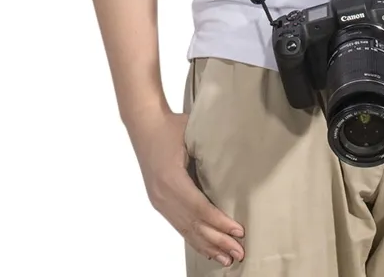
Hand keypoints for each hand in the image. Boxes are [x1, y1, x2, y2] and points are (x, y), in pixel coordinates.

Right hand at [128, 109, 245, 266]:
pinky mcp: (159, 201)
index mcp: (171, 180)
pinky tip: (206, 249)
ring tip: (226, 259)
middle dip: (218, 241)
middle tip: (239, 253)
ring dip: (207, 245)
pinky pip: (178, 225)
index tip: (238, 230)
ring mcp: (159, 200)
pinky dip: (194, 239)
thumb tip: (233, 166)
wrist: (144, 124)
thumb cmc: (170, 126)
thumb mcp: (191, 136)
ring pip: (186, 230)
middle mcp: (163, 195)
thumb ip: (208, 153)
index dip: (220, 222)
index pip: (200, 208)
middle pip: (194, 224)